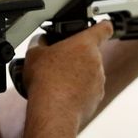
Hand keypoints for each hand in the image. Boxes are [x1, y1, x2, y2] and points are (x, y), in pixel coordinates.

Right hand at [22, 21, 112, 135]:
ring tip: (58, 80)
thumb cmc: (46, 81)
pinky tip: (62, 93)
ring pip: (89, 72)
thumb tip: (41, 42)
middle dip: (77, 56)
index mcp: (85, 44)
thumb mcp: (34, 54)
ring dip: (78, 74)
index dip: (102, 25)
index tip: (102, 25)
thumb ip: (40, 43)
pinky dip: (78, 91)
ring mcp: (99, 81)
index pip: (104, 28)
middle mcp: (96, 61)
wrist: (53, 112)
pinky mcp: (96, 98)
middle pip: (90, 53)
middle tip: (59, 61)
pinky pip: (88, 90)